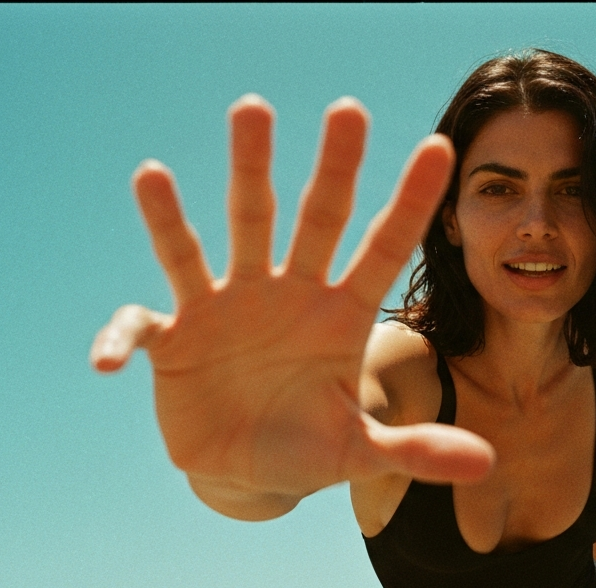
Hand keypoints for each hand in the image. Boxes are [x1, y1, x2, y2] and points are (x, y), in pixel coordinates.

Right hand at [90, 95, 493, 514]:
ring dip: (198, 202)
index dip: (411, 202)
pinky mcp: (173, 339)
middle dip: (328, 167)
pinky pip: (141, 326)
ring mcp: (226, 308)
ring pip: (222, 238)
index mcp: (339, 315)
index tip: (440, 147)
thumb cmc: (308, 447)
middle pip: (310, 219)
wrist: (244, 469)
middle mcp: (286, 294)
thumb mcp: (361, 451)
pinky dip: (122, 340)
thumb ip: (416, 449)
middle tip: (346, 110)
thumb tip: (487, 463)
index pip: (384, 248)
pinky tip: (108, 360)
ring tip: (163, 168)